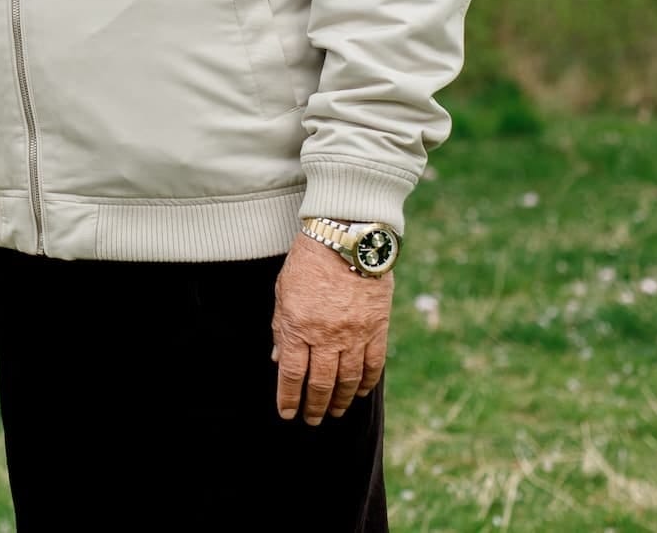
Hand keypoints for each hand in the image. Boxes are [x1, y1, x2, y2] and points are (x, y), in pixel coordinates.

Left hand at [272, 232, 392, 425]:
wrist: (347, 236)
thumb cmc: (309, 261)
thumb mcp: (283, 291)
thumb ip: (282, 327)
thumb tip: (279, 359)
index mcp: (298, 325)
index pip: (292, 374)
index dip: (288, 398)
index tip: (287, 413)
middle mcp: (326, 335)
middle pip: (320, 383)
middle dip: (314, 406)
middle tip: (311, 420)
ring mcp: (354, 334)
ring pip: (347, 380)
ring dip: (339, 400)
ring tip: (333, 412)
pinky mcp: (377, 328)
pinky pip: (373, 365)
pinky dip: (366, 383)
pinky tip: (359, 393)